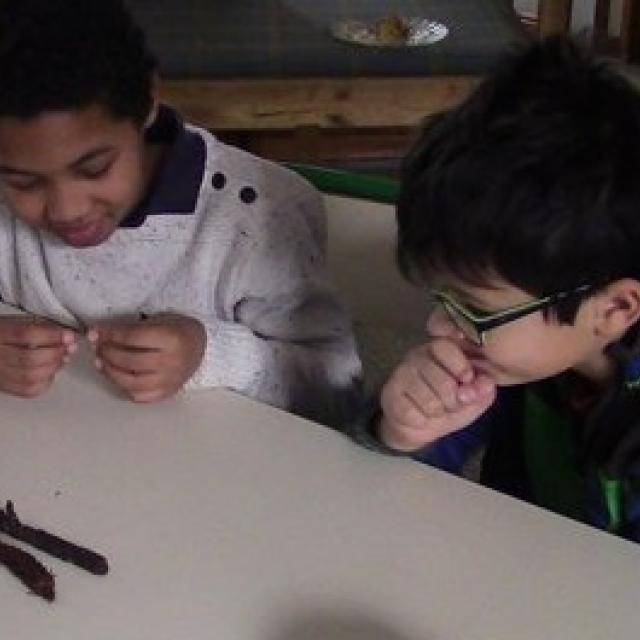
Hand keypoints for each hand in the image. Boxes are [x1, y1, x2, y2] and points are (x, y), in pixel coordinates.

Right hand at [0, 316, 76, 397]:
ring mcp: (0, 374)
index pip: (25, 335)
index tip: (69, 335)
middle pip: (29, 358)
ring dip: (53, 368)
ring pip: (30, 377)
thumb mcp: (17, 322)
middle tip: (70, 348)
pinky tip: (52, 372)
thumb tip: (65, 334)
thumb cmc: (5, 333)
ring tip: (64, 359)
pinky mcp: (5, 386)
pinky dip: (46, 382)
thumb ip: (39, 327)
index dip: (51, 336)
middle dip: (56, 354)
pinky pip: (29, 390)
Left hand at [87, 313, 205, 402]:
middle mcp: (172, 362)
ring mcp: (170, 380)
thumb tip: (98, 335)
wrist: (200, 345)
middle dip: (107, 353)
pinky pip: (140, 396)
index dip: (109, 335)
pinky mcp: (168, 392)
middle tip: (98, 347)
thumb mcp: (158, 321)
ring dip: (110, 371)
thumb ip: (131, 328)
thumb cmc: (176, 329)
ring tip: (102, 362)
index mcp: (172, 338)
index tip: (95, 332)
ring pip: (131, 382)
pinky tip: (118, 376)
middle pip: (129, 360)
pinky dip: (124, 387)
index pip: (132, 338)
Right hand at [379, 309, 496, 451]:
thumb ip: (483, 388)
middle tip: (450, 404)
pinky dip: (421, 420)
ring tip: (435, 410)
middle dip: (453, 402)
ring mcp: (400, 374)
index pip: (446, 347)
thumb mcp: (473, 396)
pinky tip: (419, 415)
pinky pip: (412, 413)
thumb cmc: (448, 403)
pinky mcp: (390, 394)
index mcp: (438, 349)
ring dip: (437, 413)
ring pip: (430, 400)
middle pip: (443, 381)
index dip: (461, 367)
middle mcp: (415, 356)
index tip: (466, 380)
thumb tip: (485, 384)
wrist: (417, 424)